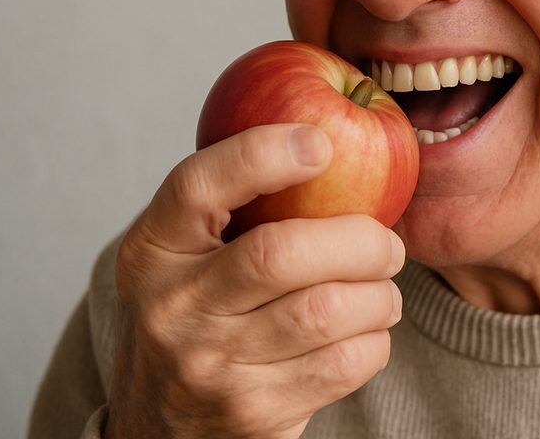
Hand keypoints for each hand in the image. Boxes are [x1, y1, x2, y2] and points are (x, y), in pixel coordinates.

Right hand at [105, 124, 404, 438]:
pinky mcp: (250, 412)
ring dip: (378, 295)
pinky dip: (374, 341)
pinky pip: (342, 363)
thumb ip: (235, 203)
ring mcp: (207, 364)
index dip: (261, 154)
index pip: (198, 186)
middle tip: (388, 244)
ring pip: (324, 311)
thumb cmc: (199, 312)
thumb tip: (328, 130)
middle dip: (358, 241)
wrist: (163, 425)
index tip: (321, 143)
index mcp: (152, 249)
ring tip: (385, 289)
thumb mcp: (188, 256)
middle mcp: (170, 307)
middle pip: (280, 254)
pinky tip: (369, 332)